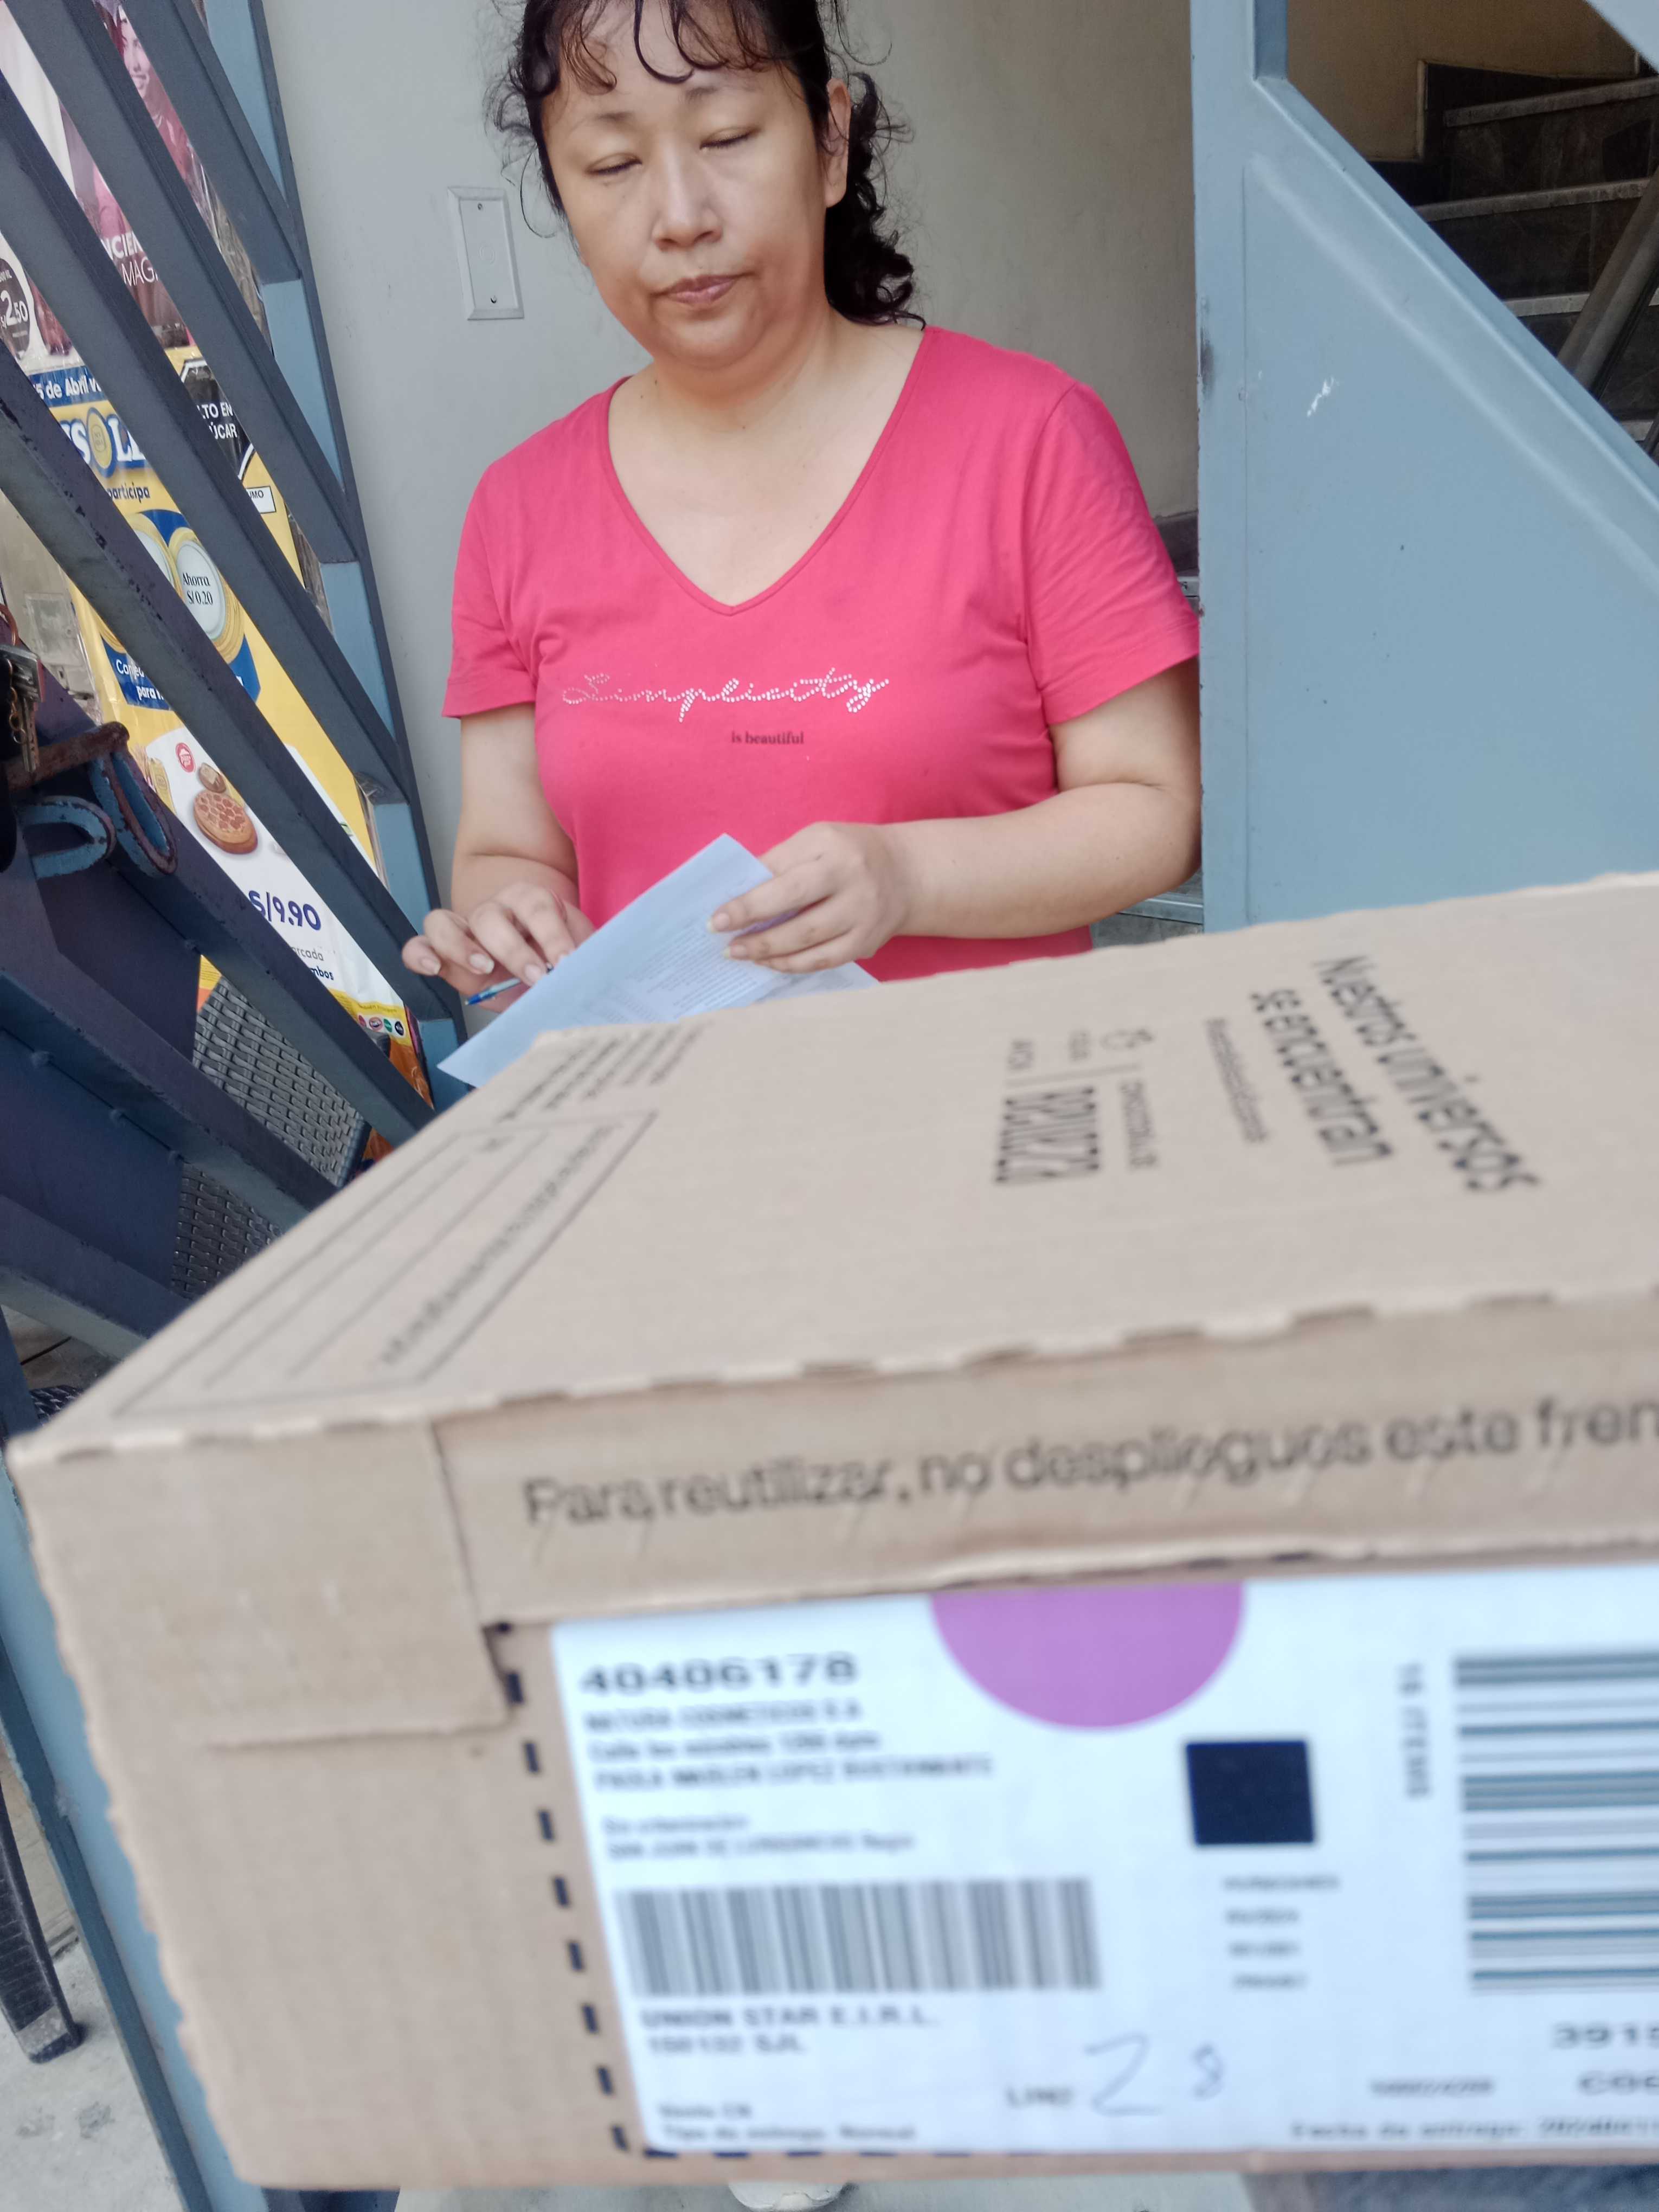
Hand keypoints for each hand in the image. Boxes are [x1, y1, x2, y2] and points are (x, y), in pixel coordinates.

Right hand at [402, 880, 592, 1001]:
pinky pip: (419, 944)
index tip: (567, 962)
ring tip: (484, 969)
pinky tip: (433, 967)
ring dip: (461, 947)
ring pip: (444, 923)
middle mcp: (493, 911)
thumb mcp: (578, 954)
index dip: (552, 933)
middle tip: (535, 976)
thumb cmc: (558, 958)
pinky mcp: (444, 954)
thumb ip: (581, 960)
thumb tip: (586, 974)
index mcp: (530, 902)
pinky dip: (420, 954)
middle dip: (513, 948)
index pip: (536, 906)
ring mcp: (464, 930)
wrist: (541, 967)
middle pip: (490, 916)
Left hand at [710, 822, 912, 971]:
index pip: (783, 880)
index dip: (748, 903)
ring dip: (770, 953)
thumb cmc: (846, 853)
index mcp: (833, 849)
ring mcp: (864, 916)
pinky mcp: (867, 943)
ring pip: (810, 944)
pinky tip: (770, 962)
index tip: (716, 919)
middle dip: (756, 935)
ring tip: (740, 954)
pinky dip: (792, 965)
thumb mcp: (815, 841)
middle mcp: (853, 883)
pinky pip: (824, 960)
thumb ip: (779, 863)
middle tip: (726, 945)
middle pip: (799, 917)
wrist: (905, 872)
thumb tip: (737, 895)